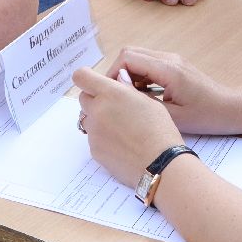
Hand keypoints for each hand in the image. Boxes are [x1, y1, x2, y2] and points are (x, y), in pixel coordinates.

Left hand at [73, 65, 183, 190]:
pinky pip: (93, 138)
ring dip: (97, 119)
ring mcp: (94, 132)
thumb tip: (119, 79)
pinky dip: (103, 138)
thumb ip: (128, 89)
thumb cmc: (159, 130)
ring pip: (87, 119)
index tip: (94, 82)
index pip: (82, 77)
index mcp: (111, 93)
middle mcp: (97, 110)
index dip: (86, 78)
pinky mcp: (94, 150)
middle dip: (95, 99)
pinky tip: (122, 144)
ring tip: (120, 128)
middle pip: (83, 98)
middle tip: (114, 107)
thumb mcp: (149, 102)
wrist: (160, 164)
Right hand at [103, 47, 241, 133]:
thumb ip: (143, 101)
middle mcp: (169, 59)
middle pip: (130, 53)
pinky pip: (149, 63)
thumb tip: (119, 92)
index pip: (127, 58)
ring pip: (138, 57)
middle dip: (118, 72)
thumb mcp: (171, 116)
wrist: (230, 109)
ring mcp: (172, 59)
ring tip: (132, 98)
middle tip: (118, 96)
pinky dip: (140, 75)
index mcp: (168, 69)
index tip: (112, 93)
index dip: (113, 73)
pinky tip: (144, 95)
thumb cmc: (205, 115)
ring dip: (129, 74)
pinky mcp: (175, 65)